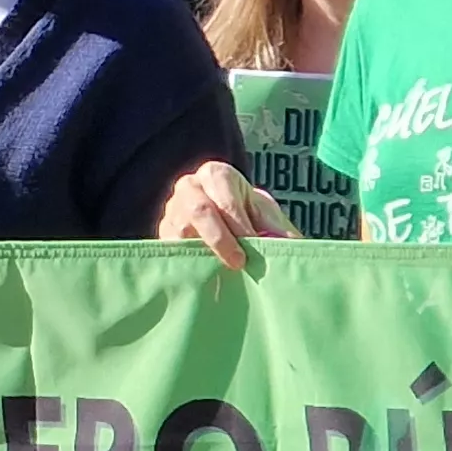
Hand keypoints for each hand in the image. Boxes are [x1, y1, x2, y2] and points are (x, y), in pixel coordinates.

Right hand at [156, 161, 295, 272]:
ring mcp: (172, 211)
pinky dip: (190, 264)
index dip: (238, 220)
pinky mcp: (163, 236)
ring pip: (181, 231)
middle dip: (220, 238)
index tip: (253, 242)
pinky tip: (208, 275)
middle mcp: (189, 187)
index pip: (223, 192)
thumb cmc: (250, 217)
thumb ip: (277, 228)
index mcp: (216, 174)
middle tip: (239, 263)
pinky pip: (171, 250)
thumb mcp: (268, 216)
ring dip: (205, 253)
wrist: (229, 226)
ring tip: (226, 271)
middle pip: (198, 210)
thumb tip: (288, 247)